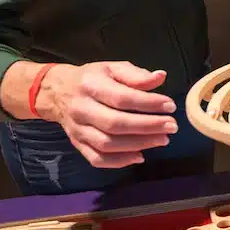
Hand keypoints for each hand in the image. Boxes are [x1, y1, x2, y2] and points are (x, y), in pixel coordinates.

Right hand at [39, 62, 178, 168]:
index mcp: (91, 85)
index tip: (170, 106)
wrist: (58, 92)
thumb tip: (160, 77)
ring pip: (107, 144)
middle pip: (115, 124)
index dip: (148, 103)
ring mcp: (78, 130)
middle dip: (147, 126)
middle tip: (171, 126)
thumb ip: (136, 75)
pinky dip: (119, 161)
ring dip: (138, 144)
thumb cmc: (92, 78)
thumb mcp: (112, 68)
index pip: (122, 97)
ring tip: (162, 140)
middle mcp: (82, 109)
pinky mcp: (77, 144)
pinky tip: (140, 156)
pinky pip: (97, 159)